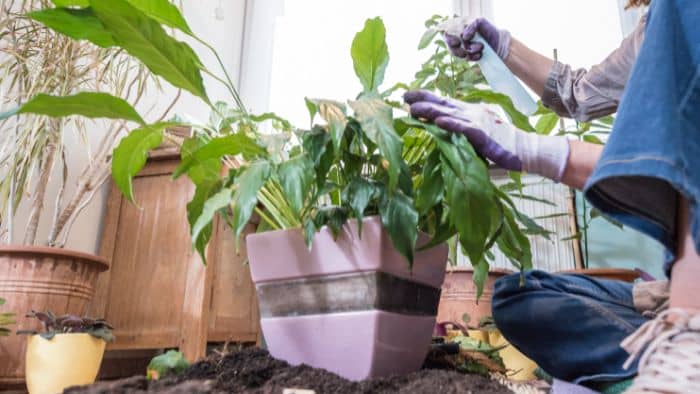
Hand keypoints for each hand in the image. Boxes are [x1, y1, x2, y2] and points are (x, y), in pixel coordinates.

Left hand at [404, 90, 569, 180]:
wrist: (526, 150)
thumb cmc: (502, 145)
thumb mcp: (478, 135)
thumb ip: (461, 131)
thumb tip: (440, 128)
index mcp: (471, 112)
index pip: (445, 102)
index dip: (427, 97)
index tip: (408, 95)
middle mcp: (472, 113)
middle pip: (444, 103)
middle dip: (423, 99)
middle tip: (403, 96)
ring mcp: (478, 122)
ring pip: (450, 113)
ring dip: (431, 110)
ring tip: (413, 108)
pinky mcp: (483, 135)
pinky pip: (464, 128)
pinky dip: (451, 123)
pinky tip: (438, 121)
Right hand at [444, 18, 510, 60]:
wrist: (499, 43)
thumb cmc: (489, 30)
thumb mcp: (480, 22)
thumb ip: (470, 26)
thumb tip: (463, 37)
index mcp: (459, 28)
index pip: (447, 34)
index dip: (450, 39)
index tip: (458, 42)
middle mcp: (459, 38)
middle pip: (450, 45)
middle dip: (459, 49)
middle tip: (470, 48)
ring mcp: (463, 48)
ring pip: (457, 53)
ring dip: (469, 52)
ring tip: (481, 48)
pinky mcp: (468, 56)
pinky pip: (466, 59)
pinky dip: (473, 57)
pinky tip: (480, 55)